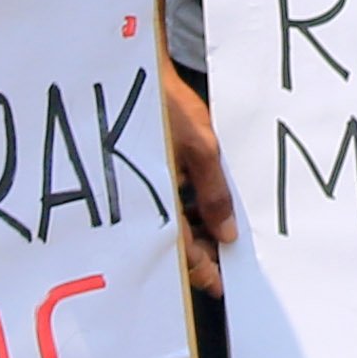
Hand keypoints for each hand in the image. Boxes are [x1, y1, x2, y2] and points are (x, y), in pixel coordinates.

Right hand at [162, 60, 234, 292]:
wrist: (129, 73)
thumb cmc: (163, 105)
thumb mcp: (200, 146)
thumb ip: (214, 192)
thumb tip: (227, 233)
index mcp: (157, 200)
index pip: (181, 251)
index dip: (201, 270)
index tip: (219, 284)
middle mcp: (144, 200)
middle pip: (172, 240)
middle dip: (197, 254)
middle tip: (222, 262)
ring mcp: (142, 186)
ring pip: (167, 221)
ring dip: (190, 230)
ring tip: (218, 233)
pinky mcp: (142, 171)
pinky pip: (161, 200)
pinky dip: (179, 208)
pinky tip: (197, 205)